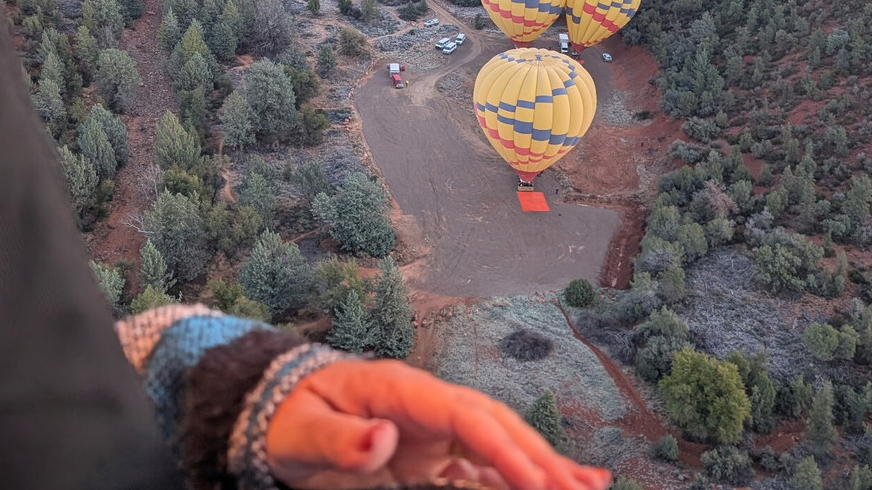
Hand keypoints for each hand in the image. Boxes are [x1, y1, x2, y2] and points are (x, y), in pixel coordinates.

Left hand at [265, 359, 611, 489]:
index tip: (536, 484)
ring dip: (543, 464)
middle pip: (497, 425)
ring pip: (502, 441)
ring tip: (592, 487)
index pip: (466, 417)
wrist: (280, 413)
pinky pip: (484, 463)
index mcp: (403, 392)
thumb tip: (380, 439)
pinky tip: (551, 486)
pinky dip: (519, 474)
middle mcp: (430, 404)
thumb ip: (339, 439)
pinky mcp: (435, 450)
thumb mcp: (302, 432)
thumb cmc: (291, 421)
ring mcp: (436, 426)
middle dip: (541, 458)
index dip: (504, 449)